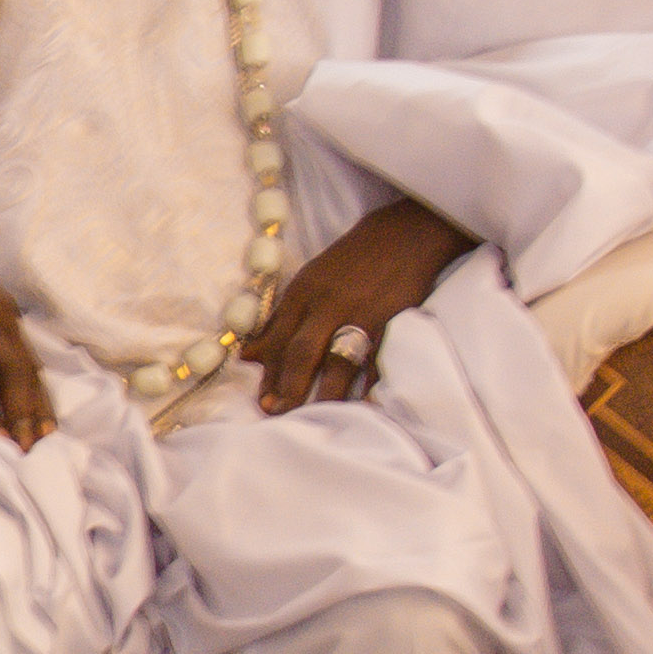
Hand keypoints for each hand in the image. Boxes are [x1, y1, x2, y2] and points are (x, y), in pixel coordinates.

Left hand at [251, 197, 479, 414]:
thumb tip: (249, 355)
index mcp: (304, 292)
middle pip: (303, 352)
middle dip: (290, 388)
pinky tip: (364, 407)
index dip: (269, 372)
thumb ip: (282, 319)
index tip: (261, 401)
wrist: (403, 234)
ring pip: (339, 362)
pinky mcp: (393, 322)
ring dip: (326, 395)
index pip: (280, 338)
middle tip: (279, 415)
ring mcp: (362, 314)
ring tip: (316, 419)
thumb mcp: (310, 281)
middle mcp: (329, 304)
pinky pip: (379, 362)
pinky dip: (371, 386)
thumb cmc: (350, 261)